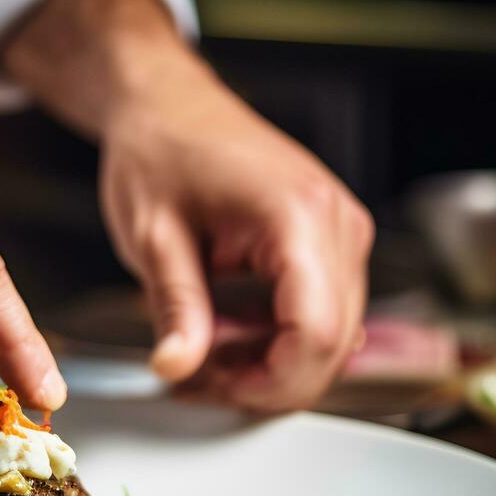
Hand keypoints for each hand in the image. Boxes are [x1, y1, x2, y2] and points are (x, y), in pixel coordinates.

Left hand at [0, 0, 371, 412]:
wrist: (167, 105)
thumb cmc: (160, 151)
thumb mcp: (153, 239)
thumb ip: (176, 309)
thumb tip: (178, 370)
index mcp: (297, 215)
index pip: (317, 332)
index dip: (274, 382)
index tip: (221, 391)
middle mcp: (336, 222)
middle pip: (333, 344)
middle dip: (269, 379)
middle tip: (200, 379)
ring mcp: (342, 232)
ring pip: (332, 336)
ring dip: (272, 361)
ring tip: (203, 350)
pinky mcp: (332, 242)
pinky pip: (321, 313)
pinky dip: (276, 338)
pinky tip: (225, 333)